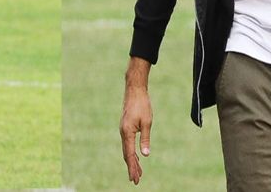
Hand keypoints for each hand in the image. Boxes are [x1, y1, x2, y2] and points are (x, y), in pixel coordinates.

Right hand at [120, 58, 152, 184]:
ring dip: (132, 161)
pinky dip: (131, 152)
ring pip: (127, 149)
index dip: (133, 167)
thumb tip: (145, 154)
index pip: (129, 154)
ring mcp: (123, 130)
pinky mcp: (125, 127)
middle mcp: (123, 132)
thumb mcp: (147, 122)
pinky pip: (127, 143)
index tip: (135, 178)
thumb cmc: (142, 105)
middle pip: (126, 154)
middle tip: (136, 180)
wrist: (134, 90)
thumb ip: (145, 139)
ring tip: (138, 172)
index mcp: (127, 133)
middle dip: (131, 167)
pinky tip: (137, 156)